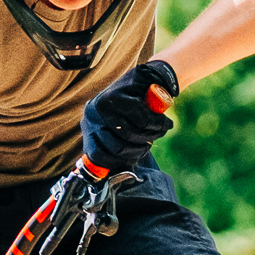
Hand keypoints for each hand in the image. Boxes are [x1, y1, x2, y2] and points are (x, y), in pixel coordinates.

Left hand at [81, 59, 178, 173]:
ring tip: (160, 129)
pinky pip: (140, 117)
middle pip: (117, 146)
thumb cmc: (140, 111)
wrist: (154, 80)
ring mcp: (103, 101)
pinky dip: (156, 123)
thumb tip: (117, 174)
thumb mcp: (125, 132)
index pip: (96, 155)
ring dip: (150, 135)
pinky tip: (163, 121)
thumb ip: (119, 148)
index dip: (117, 162)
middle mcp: (92, 114)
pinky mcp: (120, 91)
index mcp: (90, 126)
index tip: (134, 157)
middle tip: (152, 142)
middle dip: (140, 148)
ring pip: (130, 132)